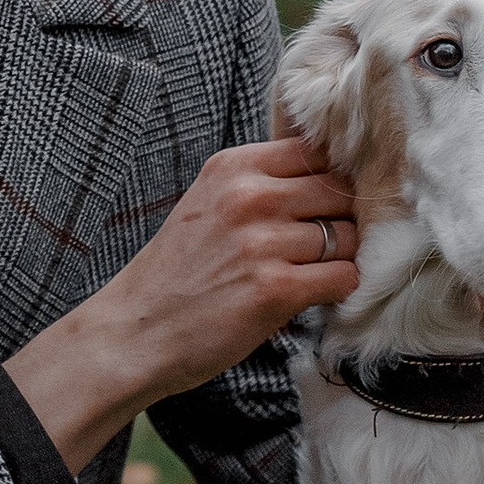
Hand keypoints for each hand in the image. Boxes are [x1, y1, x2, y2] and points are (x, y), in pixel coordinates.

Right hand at [5, 134, 357, 473]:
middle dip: (342, 220)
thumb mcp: (209, 204)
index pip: (316, 151)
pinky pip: (343, 276)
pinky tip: (313, 297)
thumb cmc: (176, 275)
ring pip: (348, 236)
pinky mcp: (275, 288)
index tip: (328, 204)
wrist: (135, 332)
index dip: (332, 179)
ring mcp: (261, 242)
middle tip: (323, 247)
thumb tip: (330, 180)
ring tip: (312, 274)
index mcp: (232, 167)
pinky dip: (339, 289)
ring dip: (341, 259)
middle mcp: (248, 196)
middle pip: (339, 192)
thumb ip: (260, 185)